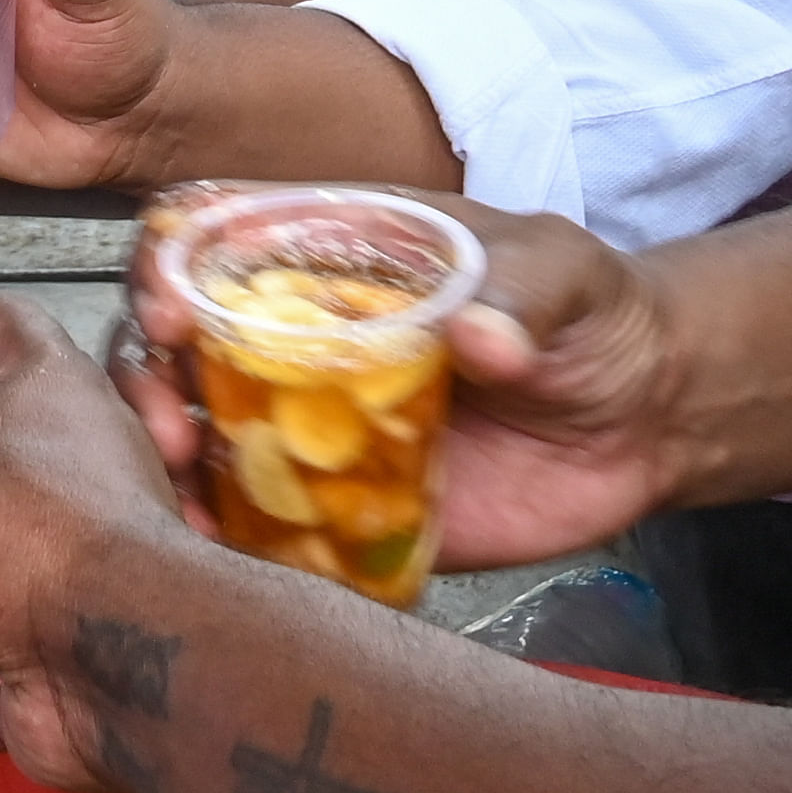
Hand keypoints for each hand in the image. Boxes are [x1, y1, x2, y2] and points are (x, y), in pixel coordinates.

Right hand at [118, 203, 688, 573]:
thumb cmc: (592, 315)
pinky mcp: (340, 504)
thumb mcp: (563, 275)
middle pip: (180, 340)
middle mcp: (302, 336)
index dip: (170, 264)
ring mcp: (313, 422)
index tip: (170, 310)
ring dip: (166, 459)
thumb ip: (521, 294)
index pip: (215, 238)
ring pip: (199, 430)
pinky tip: (215, 554)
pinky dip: (226, 537)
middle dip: (146, 376)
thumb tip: (483, 336)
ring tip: (178, 494)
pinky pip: (260, 522)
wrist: (645, 419)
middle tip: (164, 425)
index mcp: (334, 253)